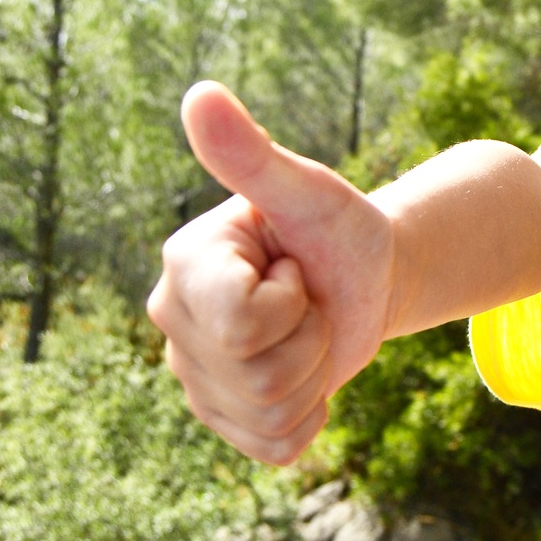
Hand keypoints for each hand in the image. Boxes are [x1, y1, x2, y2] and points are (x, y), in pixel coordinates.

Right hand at [148, 82, 398, 462]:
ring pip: (270, 412)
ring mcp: (195, 377)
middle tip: (307, 300)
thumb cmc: (337, 226)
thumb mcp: (307, 190)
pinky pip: (276, 448)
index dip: (291, 301)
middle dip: (309, 338)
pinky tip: (306, 375)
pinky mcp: (225, 419)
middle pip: (257, 375)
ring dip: (314, 374)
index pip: (241, 324)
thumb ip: (252, 154)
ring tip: (307, 331)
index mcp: (183, 266)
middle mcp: (173, 322)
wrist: (367, 276)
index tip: (292, 267)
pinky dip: (310, 416)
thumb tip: (199, 93)